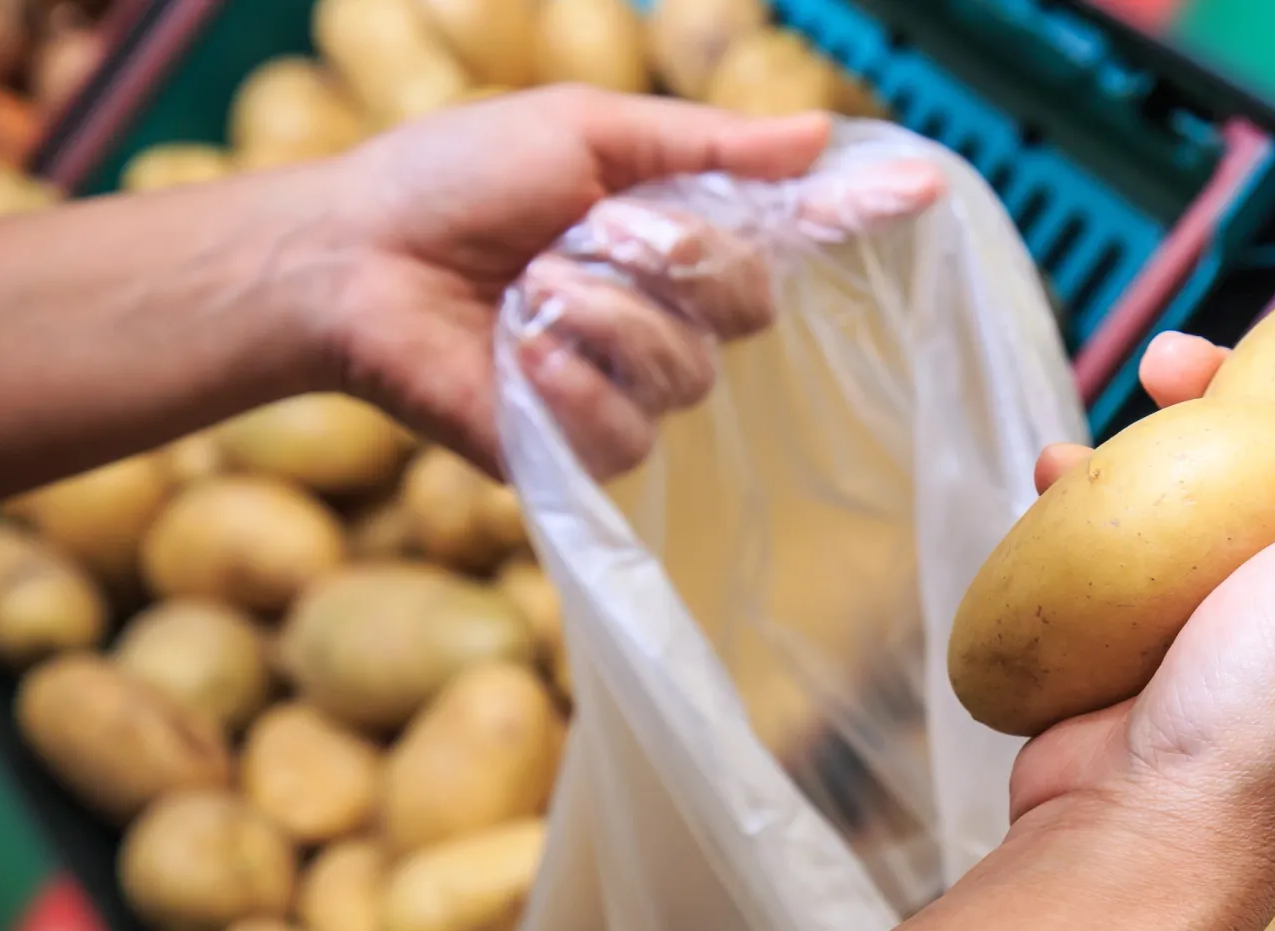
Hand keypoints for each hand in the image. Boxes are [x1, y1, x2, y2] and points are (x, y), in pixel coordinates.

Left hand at [318, 86, 939, 477]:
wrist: (351, 262)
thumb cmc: (454, 181)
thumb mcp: (585, 132)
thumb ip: (706, 145)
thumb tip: (821, 135)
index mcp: (677, 234)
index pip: (792, 235)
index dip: (856, 216)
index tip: (923, 189)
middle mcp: (671, 315)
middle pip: (750, 305)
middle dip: (673, 259)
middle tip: (590, 233)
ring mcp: (630, 388)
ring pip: (688, 372)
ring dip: (601, 315)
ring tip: (528, 293)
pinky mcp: (583, 453)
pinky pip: (628, 432)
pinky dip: (570, 385)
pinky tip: (520, 359)